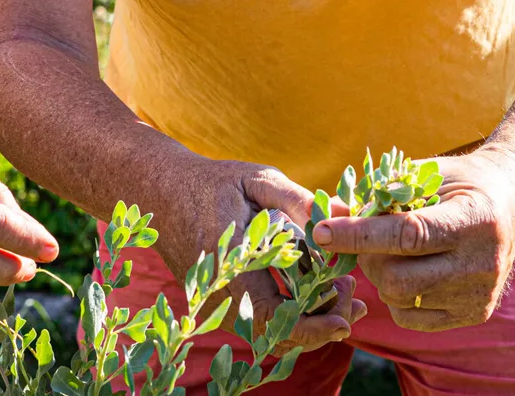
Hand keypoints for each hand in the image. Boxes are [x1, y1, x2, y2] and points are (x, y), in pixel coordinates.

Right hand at [148, 157, 364, 354]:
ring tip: (341, 296)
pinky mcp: (216, 303)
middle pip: (275, 333)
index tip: (343, 320)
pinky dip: (288, 317)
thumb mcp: (257, 181)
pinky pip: (257, 323)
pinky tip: (314, 296)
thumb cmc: (214, 183)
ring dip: (307, 322)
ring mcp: (215, 303)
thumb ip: (300, 200)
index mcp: (230, 262)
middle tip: (353, 299)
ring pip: (268, 333)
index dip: (310, 327)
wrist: (162, 192)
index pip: (271, 315)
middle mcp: (219, 292)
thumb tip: (345, 213)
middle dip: (319, 326)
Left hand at [309, 148, 514, 329]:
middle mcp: (482, 263)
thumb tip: (329, 210)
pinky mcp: (475, 313)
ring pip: (401, 299)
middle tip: (363, 240)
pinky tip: (405, 272)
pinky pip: (413, 318)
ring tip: (388, 253)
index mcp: (474, 219)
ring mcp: (480, 294)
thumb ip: (380, 193)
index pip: (406, 235)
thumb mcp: (424, 174)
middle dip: (366, 258)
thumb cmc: (460, 182)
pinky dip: (395, 298)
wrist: (512, 203)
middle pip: (398, 277)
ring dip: (379, 277)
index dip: (358, 235)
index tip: (321, 232)